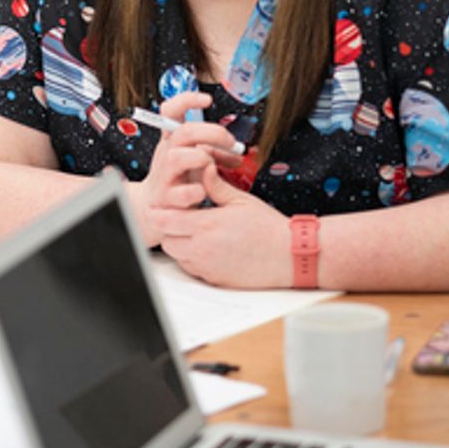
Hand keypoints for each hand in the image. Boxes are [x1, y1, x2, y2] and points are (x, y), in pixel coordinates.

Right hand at [126, 92, 242, 245]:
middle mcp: (165, 154)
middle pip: (184, 132)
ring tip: (210, 167)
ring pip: (176, 158)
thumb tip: (238, 154)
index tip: (207, 100)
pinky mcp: (166, 199)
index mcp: (171, 141)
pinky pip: (182, 193)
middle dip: (212, 133)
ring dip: (200, 159)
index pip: (171, 111)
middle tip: (231, 142)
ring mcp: (164, 176)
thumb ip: (214, 153)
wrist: (154, 210)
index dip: (186, 100)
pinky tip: (202, 194)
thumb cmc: (177, 180)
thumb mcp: (191, 161)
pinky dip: (195, 192)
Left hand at [157, 169, 291, 287]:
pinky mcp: (214, 280)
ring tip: (195, 233)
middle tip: (180, 219)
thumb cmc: (268, 227)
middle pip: (166, 241)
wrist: (289, 255)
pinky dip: (191, 259)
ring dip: (179, 245)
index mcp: (207, 225)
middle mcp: (203, 249)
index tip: (161, 207)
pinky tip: (206, 247)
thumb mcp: (240, 200)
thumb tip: (202, 168)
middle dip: (168, 229)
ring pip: (176, 256)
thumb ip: (215, 185)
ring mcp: (207, 267)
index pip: (165, 220)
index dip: (159, 213)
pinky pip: (191, 269)